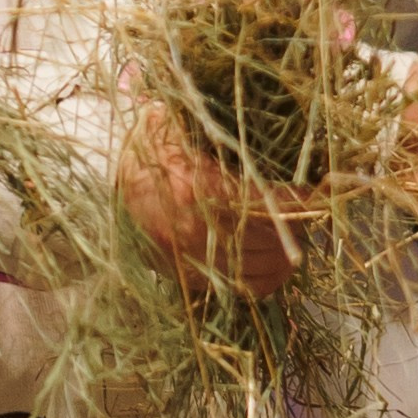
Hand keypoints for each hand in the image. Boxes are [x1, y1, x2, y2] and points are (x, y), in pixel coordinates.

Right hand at [119, 102, 299, 301]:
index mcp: (197, 191)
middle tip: (307, 212)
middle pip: (272, 243)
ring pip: (263, 272)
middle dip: (297, 228)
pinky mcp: (186, 279)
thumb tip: (286, 138)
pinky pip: (242, 289)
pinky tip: (274, 261)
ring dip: (286, 257)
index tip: (318, 192)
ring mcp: (189, 262)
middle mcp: (195, 234)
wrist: (99, 181)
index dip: (302, 202)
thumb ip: (225, 134)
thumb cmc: (147, 148)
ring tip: (293, 238)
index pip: (271, 207)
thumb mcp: (180, 128)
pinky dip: (266, 278)